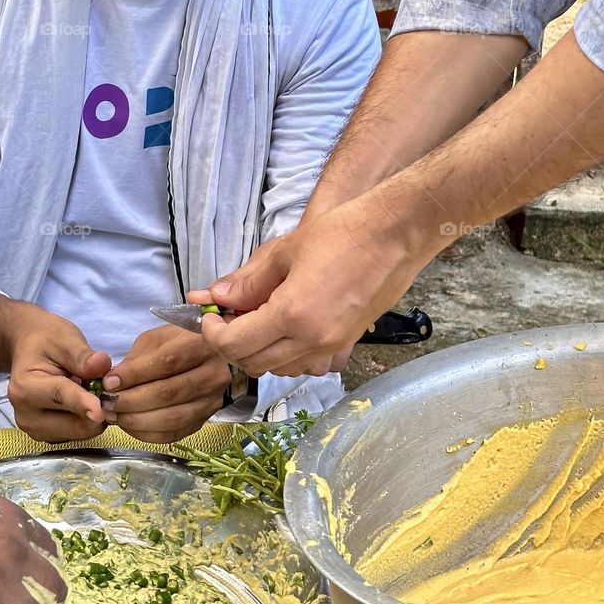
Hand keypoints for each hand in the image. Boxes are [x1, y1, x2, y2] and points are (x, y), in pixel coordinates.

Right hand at [6, 304, 111, 442]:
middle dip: (97, 407)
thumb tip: (102, 365)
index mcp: (25, 388)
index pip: (60, 396)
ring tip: (90, 386)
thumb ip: (82, 355)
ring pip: (80, 431)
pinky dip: (88, 418)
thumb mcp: (64, 338)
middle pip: (73, 423)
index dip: (83, 403)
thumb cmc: (46, 340)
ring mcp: (36, 430)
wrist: (28, 348)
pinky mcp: (48, 436)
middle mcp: (26, 416)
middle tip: (107, 384)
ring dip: (94, 413)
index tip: (100, 410)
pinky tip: (85, 399)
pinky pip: (79, 433)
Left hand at [105, 325, 231, 443]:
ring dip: (136, 420)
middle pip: (169, 393)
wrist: (212, 361)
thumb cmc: (179, 343)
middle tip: (106, 402)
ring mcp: (211, 401)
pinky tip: (129, 425)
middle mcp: (213, 374)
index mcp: (202, 344)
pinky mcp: (204, 420)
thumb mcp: (158, 339)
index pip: (167, 362)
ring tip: (113, 415)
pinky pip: (174, 434)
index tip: (109, 381)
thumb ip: (137, 358)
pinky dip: (147, 433)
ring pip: (171, 418)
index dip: (136, 374)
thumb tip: (112, 382)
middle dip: (131, 400)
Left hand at [195, 194, 418, 376]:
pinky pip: (307, 364)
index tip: (209, 315)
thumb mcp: (286, 251)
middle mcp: (312, 340)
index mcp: (292, 315)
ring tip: (255, 320)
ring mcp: (332, 346)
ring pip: (280, 370)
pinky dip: (288, 355)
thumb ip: (249, 280)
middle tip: (226, 318)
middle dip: (231, 344)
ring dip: (259, 352)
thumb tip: (216, 294)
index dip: (213, 332)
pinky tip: (286, 330)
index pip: (235, 344)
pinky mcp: (348, 344)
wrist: (394, 234)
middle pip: (254, 364)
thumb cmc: (341, 233)